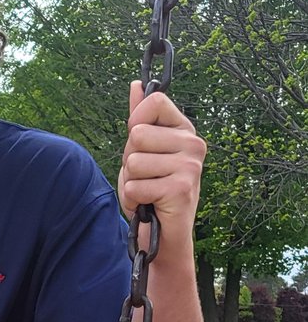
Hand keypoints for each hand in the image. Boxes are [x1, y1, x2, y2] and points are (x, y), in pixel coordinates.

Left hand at [117, 83, 205, 262]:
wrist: (164, 236)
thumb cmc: (151, 192)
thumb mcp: (142, 152)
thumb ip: (139, 118)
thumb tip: (136, 84)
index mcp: (184, 130)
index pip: (154, 101)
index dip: (135, 121)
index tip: (137, 140)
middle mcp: (193, 144)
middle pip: (137, 133)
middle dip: (129, 160)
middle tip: (144, 176)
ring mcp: (190, 166)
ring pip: (133, 161)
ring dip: (131, 182)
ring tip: (147, 192)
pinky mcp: (181, 189)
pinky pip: (135, 186)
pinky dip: (134, 200)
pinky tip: (149, 205)